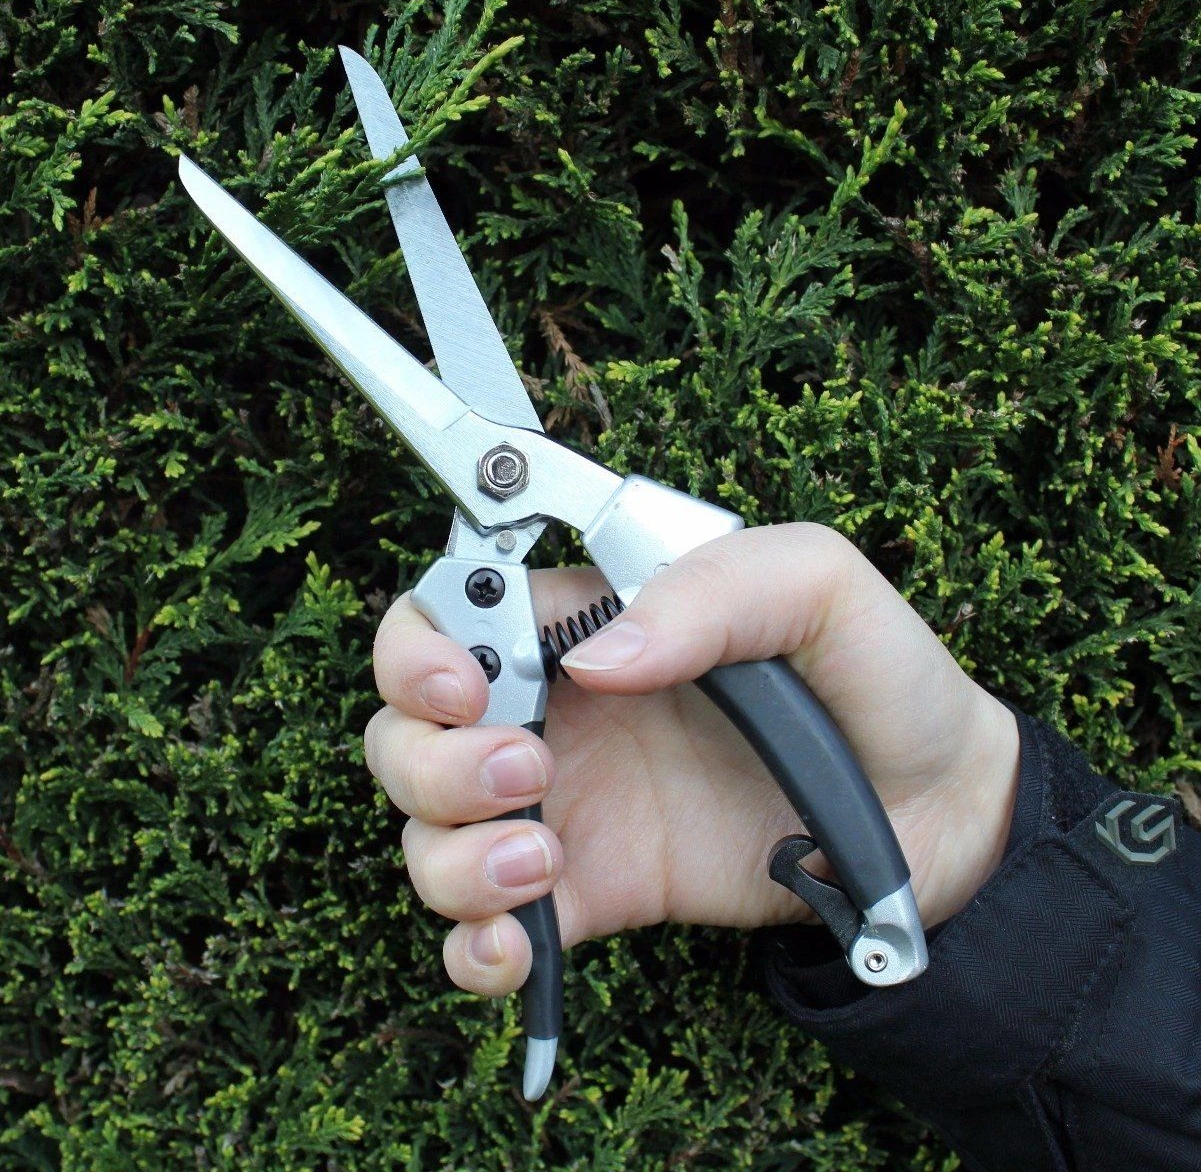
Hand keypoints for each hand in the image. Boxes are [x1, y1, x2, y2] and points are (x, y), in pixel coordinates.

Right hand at [364, 523, 1019, 997]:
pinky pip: (489, 927)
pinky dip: (475, 947)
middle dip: (433, 762)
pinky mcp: (594, 890)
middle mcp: (559, 712)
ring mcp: (568, 805)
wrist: (932, 815)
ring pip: (429, 832)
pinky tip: (517, 946)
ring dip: (452, 856)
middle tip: (525, 773)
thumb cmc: (877, 680)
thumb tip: (599, 659)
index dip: (419, 652)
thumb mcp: (816, 588)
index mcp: (589, 622)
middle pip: (409, 732)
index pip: (446, 615)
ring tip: (544, 855)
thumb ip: (709, 591)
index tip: (461, 689)